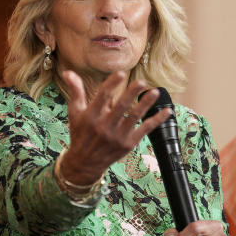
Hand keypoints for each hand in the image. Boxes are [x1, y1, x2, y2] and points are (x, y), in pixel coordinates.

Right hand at [59, 70, 172, 185]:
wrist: (85, 163)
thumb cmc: (80, 133)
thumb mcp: (75, 113)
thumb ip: (76, 91)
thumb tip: (69, 72)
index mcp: (91, 116)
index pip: (102, 97)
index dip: (112, 84)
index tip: (121, 73)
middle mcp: (104, 126)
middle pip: (120, 107)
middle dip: (131, 93)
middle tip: (142, 81)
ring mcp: (118, 136)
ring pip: (134, 117)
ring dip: (146, 104)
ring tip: (155, 92)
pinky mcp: (128, 144)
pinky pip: (145, 129)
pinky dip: (157, 120)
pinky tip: (167, 112)